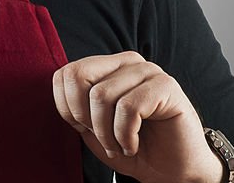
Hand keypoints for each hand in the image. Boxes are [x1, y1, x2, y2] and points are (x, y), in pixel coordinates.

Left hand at [52, 51, 223, 182]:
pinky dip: (125, 135)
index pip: (65, 74)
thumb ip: (75, 107)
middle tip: (103, 138)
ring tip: (121, 145)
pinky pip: (128, 107)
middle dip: (83, 116)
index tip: (87, 130)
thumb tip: (60, 89)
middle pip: (78, 76)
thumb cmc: (133, 148)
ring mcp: (148, 70)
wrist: (173, 172)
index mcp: (107, 67)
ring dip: (107, 133)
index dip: (67, 108)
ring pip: (101, 95)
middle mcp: (127, 62)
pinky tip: (134, 145)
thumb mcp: (93, 128)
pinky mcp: (166, 85)